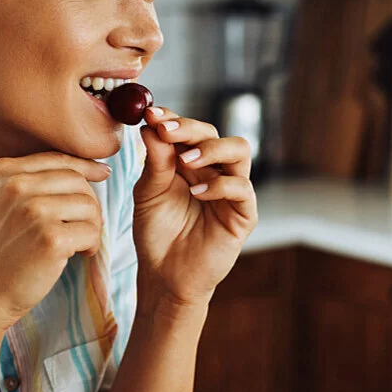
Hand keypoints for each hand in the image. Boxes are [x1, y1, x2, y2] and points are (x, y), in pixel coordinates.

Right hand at [0, 152, 109, 326]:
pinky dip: (91, 245)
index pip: (57, 159)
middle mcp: (16, 186)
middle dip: (89, 205)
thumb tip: (90, 170)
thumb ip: (30, 184)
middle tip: (84, 228)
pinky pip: (91, 232)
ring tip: (78, 244)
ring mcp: (33, 211)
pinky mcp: (50, 238)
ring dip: (92, 226)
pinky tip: (78, 256)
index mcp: (2, 172)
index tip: (103, 173)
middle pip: (77, 181)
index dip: (86, 166)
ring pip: (89, 205)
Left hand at [132, 107, 258, 307]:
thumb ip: (154, 161)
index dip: (173, 118)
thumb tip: (150, 124)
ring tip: (184, 161)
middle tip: (166, 131)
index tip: (151, 114)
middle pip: (214, 133)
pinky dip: (219, 185)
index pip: (189, 129)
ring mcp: (231, 190)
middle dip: (189, 128)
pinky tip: (195, 194)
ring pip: (239, 150)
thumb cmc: (156, 235)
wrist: (164, 277)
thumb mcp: (148, 193)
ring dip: (211, 148)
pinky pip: (242, 188)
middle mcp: (213, 171)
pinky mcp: (243, 214)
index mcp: (190, 163)